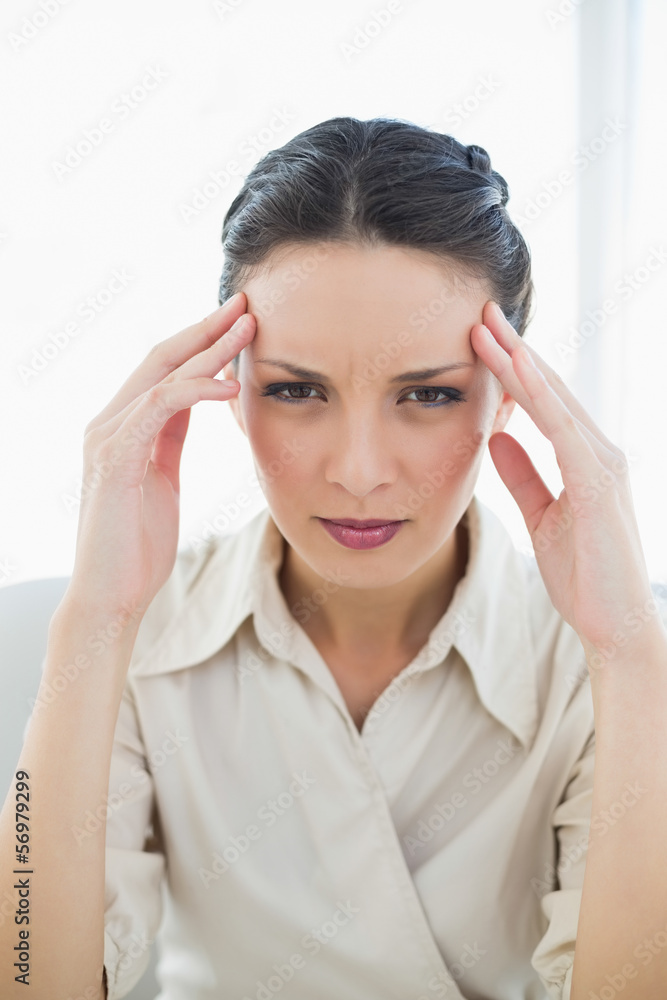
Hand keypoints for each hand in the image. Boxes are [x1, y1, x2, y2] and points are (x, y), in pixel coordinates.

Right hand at [61, 292, 255, 628]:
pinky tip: (229, 385)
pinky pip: (159, 409)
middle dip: (207, 329)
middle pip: (162, 358)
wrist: (112, 596)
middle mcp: (109, 421)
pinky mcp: (113, 458)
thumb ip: (172, 436)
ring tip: (248, 330)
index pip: (164, 368)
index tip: (241, 321)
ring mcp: (107, 437)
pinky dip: (195, 390)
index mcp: (123, 425)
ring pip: (161, 375)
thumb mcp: (163, 476)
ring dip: (208, 349)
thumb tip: (201, 400)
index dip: (202, 341)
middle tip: (247, 305)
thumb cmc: (138, 544)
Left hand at [470, 301, 658, 658]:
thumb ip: (522, 475)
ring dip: (520, 362)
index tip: (479, 338)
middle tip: (481, 312)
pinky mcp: (598, 483)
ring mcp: (602, 464)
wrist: (615, 623)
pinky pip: (562, 430)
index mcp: (584, 458)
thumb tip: (495, 437)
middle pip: (550, 389)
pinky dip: (539, 398)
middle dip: (515, 349)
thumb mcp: (541, 515)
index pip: (544, 402)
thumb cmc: (584, 574)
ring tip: (487, 329)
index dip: (513, 368)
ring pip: (555, 400)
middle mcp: (598, 451)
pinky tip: (516, 372)